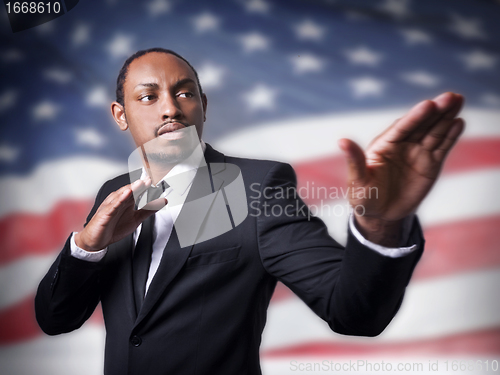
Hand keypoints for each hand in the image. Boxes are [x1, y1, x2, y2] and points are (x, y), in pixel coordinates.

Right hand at [75, 177, 166, 251]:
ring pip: (122, 195)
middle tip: (150, 178)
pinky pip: (113, 205)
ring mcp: (111, 206)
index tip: (156, 180)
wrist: (97, 240)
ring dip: (131, 188)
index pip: (137, 190)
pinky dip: (120, 199)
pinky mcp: (105, 214)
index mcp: (126, 201)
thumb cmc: (113, 228)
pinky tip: (126, 194)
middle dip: (140, 184)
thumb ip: (148, 210)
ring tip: (140, 183)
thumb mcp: (136, 219)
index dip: (146, 185)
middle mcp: (118, 200)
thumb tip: (162, 201)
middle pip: (130, 190)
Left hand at [338, 92, 464, 243]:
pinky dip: (451, 136)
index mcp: (384, 145)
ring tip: (459, 101)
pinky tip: (458, 123)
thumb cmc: (364, 197)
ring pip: (434, 132)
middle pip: (421, 124)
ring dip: (446, 117)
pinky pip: (441, 148)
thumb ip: (355, 161)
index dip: (415, 116)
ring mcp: (417, 153)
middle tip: (451, 96)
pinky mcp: (431, 164)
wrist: (380, 215)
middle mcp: (402, 144)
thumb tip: (342, 141)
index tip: (428, 104)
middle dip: (435, 111)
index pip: (401, 127)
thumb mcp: (358, 181)